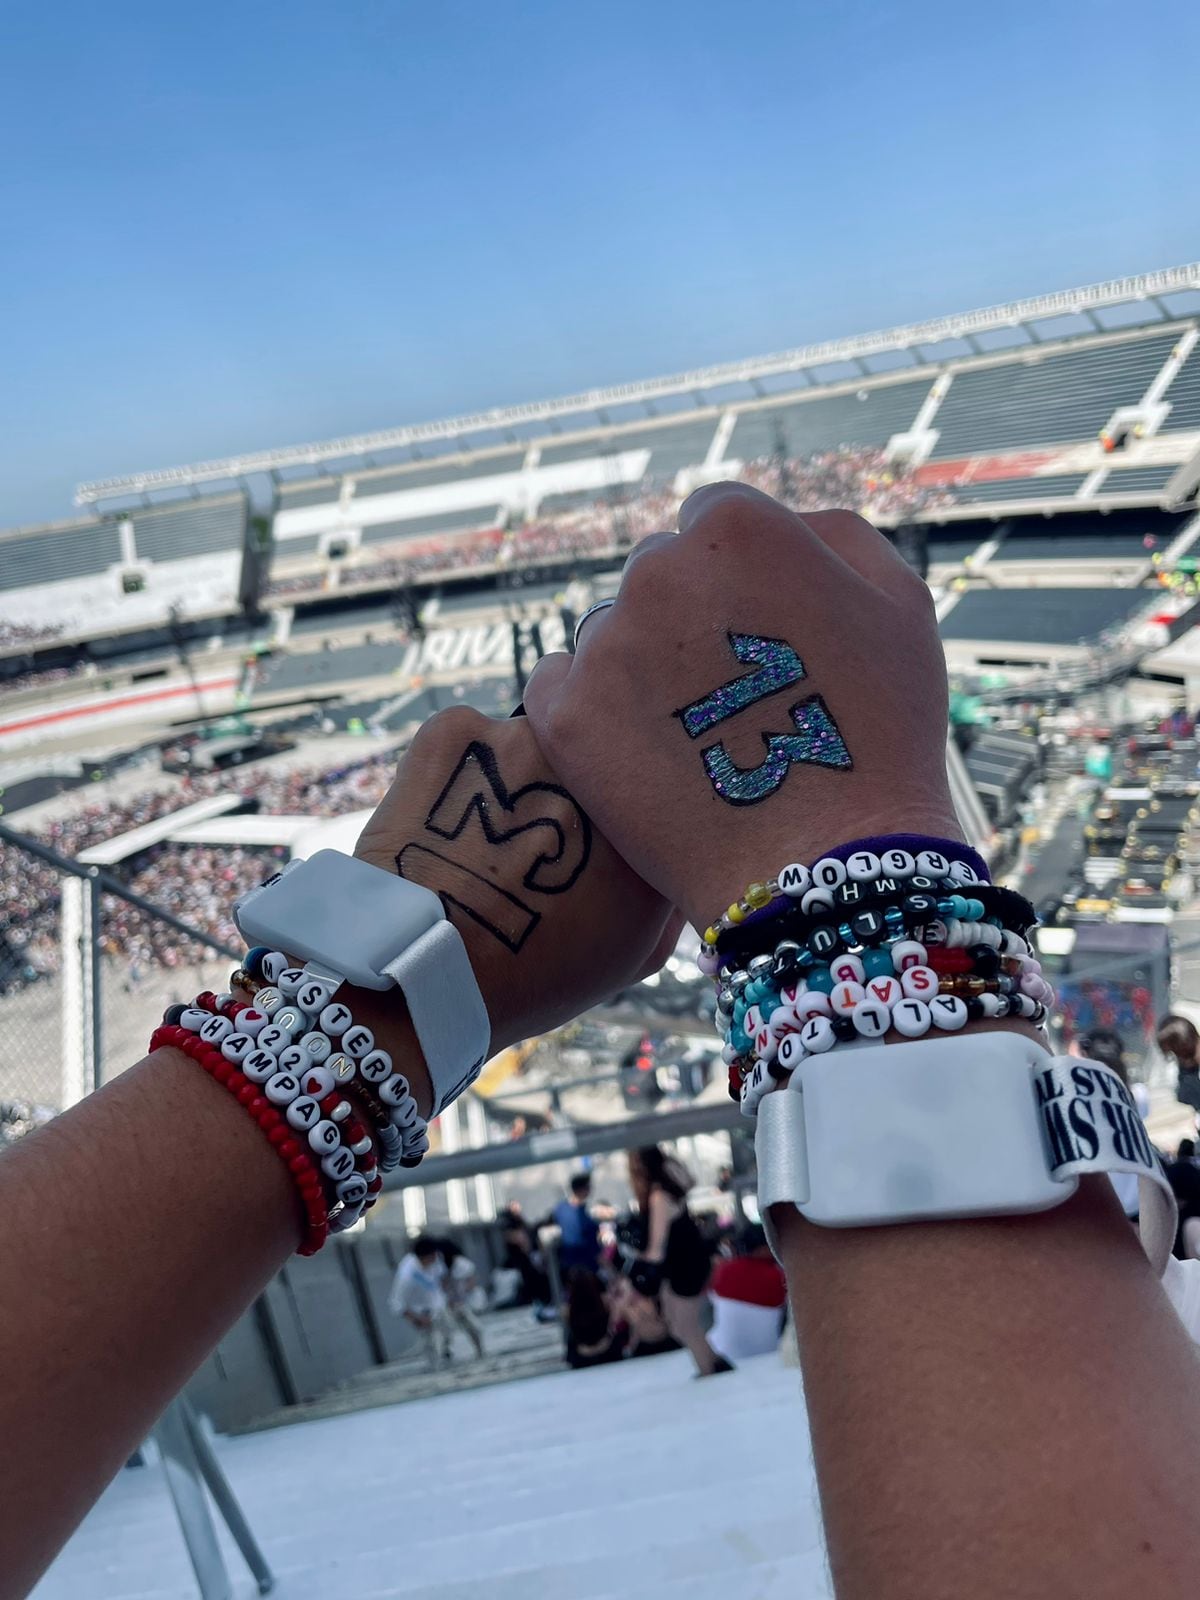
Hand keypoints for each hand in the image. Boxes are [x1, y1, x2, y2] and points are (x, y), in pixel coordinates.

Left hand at [354, 706, 678, 1066]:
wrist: (419, 971)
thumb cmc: (530, 975)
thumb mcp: (631, 953)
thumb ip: (669, 893)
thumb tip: (670, 851)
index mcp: (650, 817)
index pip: (652, 786)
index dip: (629, 809)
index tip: (606, 835)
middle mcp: (596, 763)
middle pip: (595, 751)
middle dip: (576, 781)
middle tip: (538, 836)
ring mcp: (524, 737)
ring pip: (532, 739)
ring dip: (516, 776)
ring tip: (486, 838)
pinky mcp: (457, 729)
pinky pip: (470, 739)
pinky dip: (462, 773)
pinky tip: (448, 824)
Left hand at [525, 482, 958, 930]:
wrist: (830, 863)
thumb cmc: (880, 736)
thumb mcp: (900, 604)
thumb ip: (834, 534)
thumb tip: (778, 519)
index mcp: (737, 528)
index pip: (711, 522)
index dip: (741, 581)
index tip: (762, 636)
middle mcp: (660, 570)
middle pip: (657, 575)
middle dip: (689, 621)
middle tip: (736, 697)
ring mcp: (606, 644)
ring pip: (610, 633)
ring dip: (640, 668)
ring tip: (697, 739)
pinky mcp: (565, 715)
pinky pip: (558, 686)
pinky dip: (590, 711)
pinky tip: (638, 748)